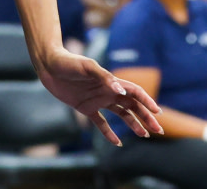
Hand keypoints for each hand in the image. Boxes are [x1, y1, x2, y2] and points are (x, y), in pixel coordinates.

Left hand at [36, 48, 162, 145]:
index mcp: (111, 82)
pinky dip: (109, 133)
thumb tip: (121, 91)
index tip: (157, 112)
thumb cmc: (69, 62)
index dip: (147, 101)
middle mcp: (108, 91)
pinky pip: (101, 123)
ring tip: (144, 135)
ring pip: (121, 114)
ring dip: (133, 124)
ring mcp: (98, 100)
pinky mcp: (86, 108)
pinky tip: (117, 143)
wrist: (49, 65)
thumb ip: (105, 78)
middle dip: (145, 117)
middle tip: (157, 130)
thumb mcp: (87, 67)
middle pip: (132, 106)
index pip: (134, 93)